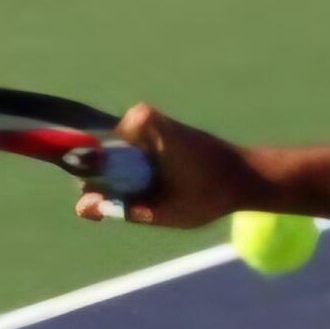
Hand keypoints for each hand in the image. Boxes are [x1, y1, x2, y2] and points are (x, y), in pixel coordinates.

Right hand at [72, 103, 260, 228]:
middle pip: (101, 157)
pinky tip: (160, 187)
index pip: (91, 156)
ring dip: (126, 182)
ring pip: (114, 159)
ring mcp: (143, 120)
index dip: (94, 184)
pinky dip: (136, 175)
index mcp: (141, 126)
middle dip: (112, 185)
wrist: (248, 177)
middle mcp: (138, 116)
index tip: (110, 204)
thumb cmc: (212, 195)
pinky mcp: (152, 129)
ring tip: (159, 193)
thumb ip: (122, 209)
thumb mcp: (166, 212)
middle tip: (145, 202)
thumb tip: (82, 207)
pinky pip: (127, 156)